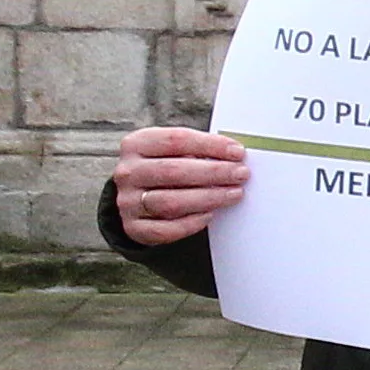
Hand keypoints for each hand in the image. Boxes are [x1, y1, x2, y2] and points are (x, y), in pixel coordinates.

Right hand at [113, 124, 247, 246]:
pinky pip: (166, 229)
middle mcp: (128, 172)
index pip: (176, 140)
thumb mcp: (170, 151)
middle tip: (241, 174)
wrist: (135, 198)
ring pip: (171, 202)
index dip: (210, 145)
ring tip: (233, 194)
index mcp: (136, 144)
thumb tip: (234, 155)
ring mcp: (127, 201)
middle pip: (174, 171)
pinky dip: (191, 223)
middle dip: (214, 172)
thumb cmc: (162, 168)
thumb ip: (196, 150)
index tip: (237, 152)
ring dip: (208, 198)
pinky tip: (209, 215)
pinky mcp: (134, 228)